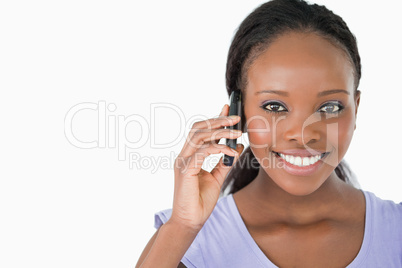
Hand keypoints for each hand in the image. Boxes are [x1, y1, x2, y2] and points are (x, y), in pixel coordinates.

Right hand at [169, 104, 243, 230]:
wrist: (191, 221)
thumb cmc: (201, 201)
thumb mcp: (217, 177)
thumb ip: (224, 162)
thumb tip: (236, 147)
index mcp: (190, 156)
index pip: (201, 131)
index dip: (214, 119)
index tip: (229, 110)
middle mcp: (185, 156)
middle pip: (198, 128)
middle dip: (217, 120)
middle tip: (236, 118)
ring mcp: (183, 162)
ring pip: (199, 136)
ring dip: (219, 132)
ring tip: (237, 133)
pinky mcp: (185, 171)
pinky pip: (202, 153)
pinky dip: (218, 149)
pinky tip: (230, 151)